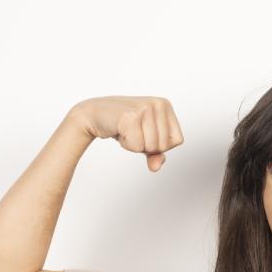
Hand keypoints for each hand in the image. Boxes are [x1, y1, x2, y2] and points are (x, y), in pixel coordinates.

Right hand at [70, 95, 184, 171]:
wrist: (94, 114)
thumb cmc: (123, 125)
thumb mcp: (145, 140)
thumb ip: (156, 154)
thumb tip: (156, 167)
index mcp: (166, 105)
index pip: (178, 140)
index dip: (161, 145)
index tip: (146, 133)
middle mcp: (158, 104)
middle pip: (164, 146)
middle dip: (147, 146)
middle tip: (133, 132)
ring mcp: (145, 108)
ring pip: (151, 147)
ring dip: (136, 145)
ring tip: (127, 130)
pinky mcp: (131, 116)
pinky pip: (137, 146)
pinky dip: (127, 144)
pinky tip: (120, 130)